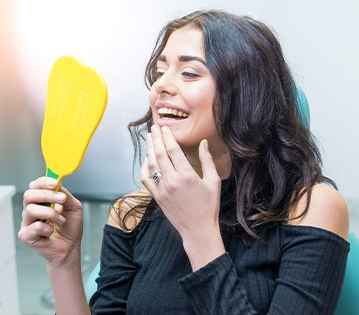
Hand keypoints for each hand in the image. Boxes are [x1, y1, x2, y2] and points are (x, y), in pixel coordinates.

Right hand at [18, 177, 83, 265]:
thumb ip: (65, 194)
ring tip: (61, 220)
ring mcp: (27, 222)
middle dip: (46, 195)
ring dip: (50, 213)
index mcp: (41, 201)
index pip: (35, 185)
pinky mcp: (26, 235)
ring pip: (30, 210)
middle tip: (62, 199)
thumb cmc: (70, 228)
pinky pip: (34, 227)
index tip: (55, 183)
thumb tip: (57, 184)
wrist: (70, 247)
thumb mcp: (74, 207)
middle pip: (28, 195)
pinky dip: (47, 229)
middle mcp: (32, 209)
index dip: (43, 182)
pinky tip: (51, 232)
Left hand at [141, 125, 224, 268]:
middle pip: (160, 154)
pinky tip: (146, 159)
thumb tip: (203, 143)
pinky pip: (146, 179)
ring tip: (149, 138)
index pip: (173, 150)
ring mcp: (162, 189)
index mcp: (187, 175)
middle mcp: (172, 180)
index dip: (167, 136)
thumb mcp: (213, 182)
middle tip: (154, 128)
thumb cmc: (209, 206)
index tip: (164, 128)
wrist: (198, 230)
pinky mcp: (157, 197)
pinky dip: (144, 167)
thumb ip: (207, 161)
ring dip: (149, 149)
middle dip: (156, 138)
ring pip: (151, 164)